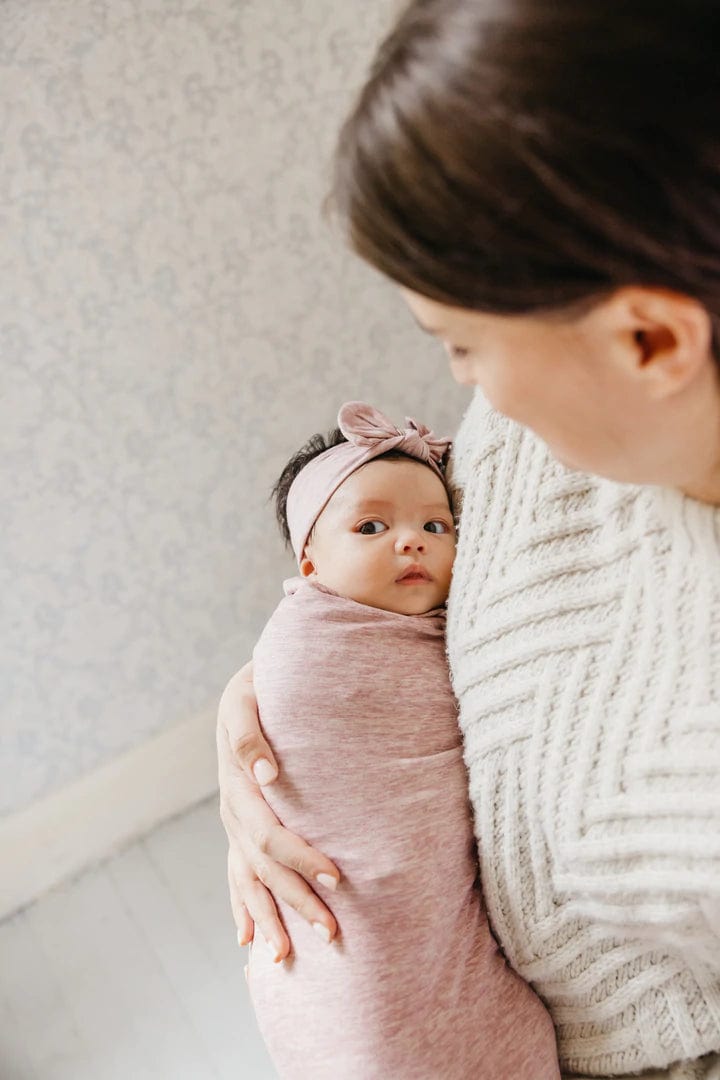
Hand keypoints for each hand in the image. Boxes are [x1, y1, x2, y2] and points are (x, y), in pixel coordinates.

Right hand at [217, 661, 340, 960]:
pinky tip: (246, 939)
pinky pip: (235, 875)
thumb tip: (266, 775)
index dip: (302, 860)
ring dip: (268, 918)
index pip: (271, 835)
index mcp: (239, 786)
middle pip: (263, 869)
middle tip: (331, 934)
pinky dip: (241, 908)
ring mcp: (232, 823)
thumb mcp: (246, 699)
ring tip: (284, 957)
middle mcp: (233, 811)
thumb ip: (250, 734)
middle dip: (296, 902)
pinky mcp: (236, 827)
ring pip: (247, 880)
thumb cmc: (258, 689)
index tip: (336, 879)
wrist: (247, 685)